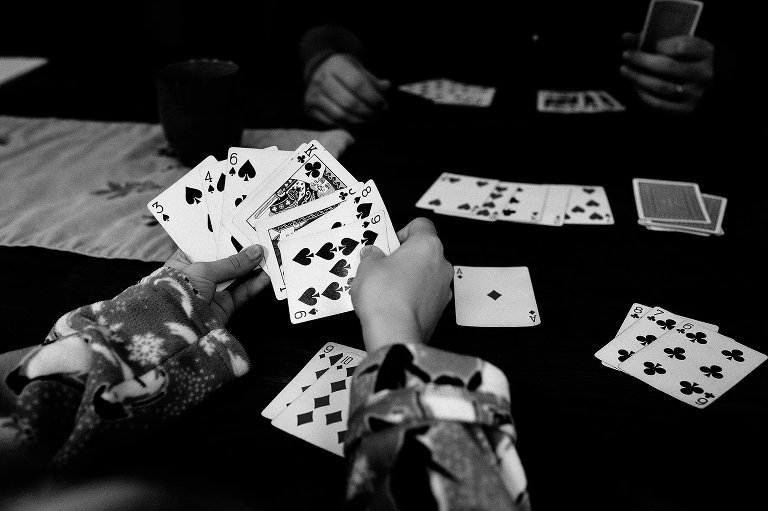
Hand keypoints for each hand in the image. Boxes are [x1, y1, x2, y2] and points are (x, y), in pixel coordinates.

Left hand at [164, 245, 269, 325]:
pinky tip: (266, 275)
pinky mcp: (225, 306)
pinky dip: (255, 284)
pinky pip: (243, 292)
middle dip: (243, 251)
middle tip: (260, 239)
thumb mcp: (204, 270)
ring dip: (252, 267)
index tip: (242, 227)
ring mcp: (213, 291)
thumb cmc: (179, 292)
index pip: (207, 244)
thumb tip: (256, 251)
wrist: (178, 328)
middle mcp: (199, 275)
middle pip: (226, 259)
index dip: (225, 236)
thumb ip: (232, 263)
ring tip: (269, 255)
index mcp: (185, 261)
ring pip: (237, 276)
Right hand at [303, 53, 390, 126]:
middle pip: (349, 102)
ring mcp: (313, 94)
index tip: (384, 105)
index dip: (373, 98)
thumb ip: (372, 80)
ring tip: (369, 119)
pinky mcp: (309, 108)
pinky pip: (331, 123)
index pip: (358, 84)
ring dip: (359, 121)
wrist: (318, 69)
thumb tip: (386, 87)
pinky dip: (347, 125)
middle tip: (377, 115)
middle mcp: (321, 79)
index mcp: (336, 65)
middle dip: (367, 112)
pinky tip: (356, 122)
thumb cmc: (344, 70)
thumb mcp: (358, 68)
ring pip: (340, 115)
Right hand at [351, 218, 452, 351]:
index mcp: (427, 245)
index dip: (402, 231)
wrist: (394, 332)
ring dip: (409, 276)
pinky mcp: (439, 310)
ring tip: (386, 287)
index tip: (388, 242)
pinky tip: (394, 303)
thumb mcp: (367, 267)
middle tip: (383, 264)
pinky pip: (426, 295)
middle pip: (424, 251)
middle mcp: (441, 265)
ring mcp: (443, 288)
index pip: (421, 224)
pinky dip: (413, 296)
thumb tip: (372, 255)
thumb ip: (371, 256)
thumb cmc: (385, 297)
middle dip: (404, 256)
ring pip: (426, 274)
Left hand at [620, 32, 713, 113]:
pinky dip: (643, 94)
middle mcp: (704, 74)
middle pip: (669, 67)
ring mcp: (696, 94)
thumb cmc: (683, 57)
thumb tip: (626, 37)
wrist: (702, 81)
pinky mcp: (686, 109)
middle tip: (626, 55)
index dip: (661, 45)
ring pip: (662, 87)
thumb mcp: (676, 43)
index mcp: (706, 52)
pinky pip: (660, 104)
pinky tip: (634, 85)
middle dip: (643, 61)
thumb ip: (652, 39)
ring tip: (625, 70)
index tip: (646, 44)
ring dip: (638, 78)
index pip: (682, 47)